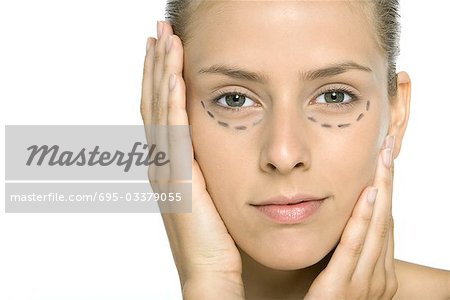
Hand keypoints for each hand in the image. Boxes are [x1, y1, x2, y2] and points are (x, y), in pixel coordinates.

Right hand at [140, 21, 243, 298]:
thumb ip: (205, 168)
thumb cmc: (216, 239)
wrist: (211, 272)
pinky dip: (172, 98)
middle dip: (156, 66)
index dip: (160, 79)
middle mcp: (162, 162)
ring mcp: (166, 169)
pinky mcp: (178, 178)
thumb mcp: (209, 194)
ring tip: (164, 39)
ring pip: (160, 109)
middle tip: (158, 32)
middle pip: (155, 102)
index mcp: (170, 165)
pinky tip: (176, 72)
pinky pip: (173, 129)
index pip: (162, 111)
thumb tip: (215, 145)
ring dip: (161, 72)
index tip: (165, 50)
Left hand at [305, 136, 397, 299]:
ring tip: (383, 159)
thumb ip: (347, 252)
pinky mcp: (341, 290)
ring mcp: (363, 285)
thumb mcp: (342, 275)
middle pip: (384, 219)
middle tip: (388, 147)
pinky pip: (353, 247)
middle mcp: (377, 277)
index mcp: (377, 273)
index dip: (385, 189)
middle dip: (388, 182)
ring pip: (376, 227)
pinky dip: (363, 219)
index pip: (383, 223)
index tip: (384, 161)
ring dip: (381, 190)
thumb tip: (349, 221)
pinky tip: (369, 194)